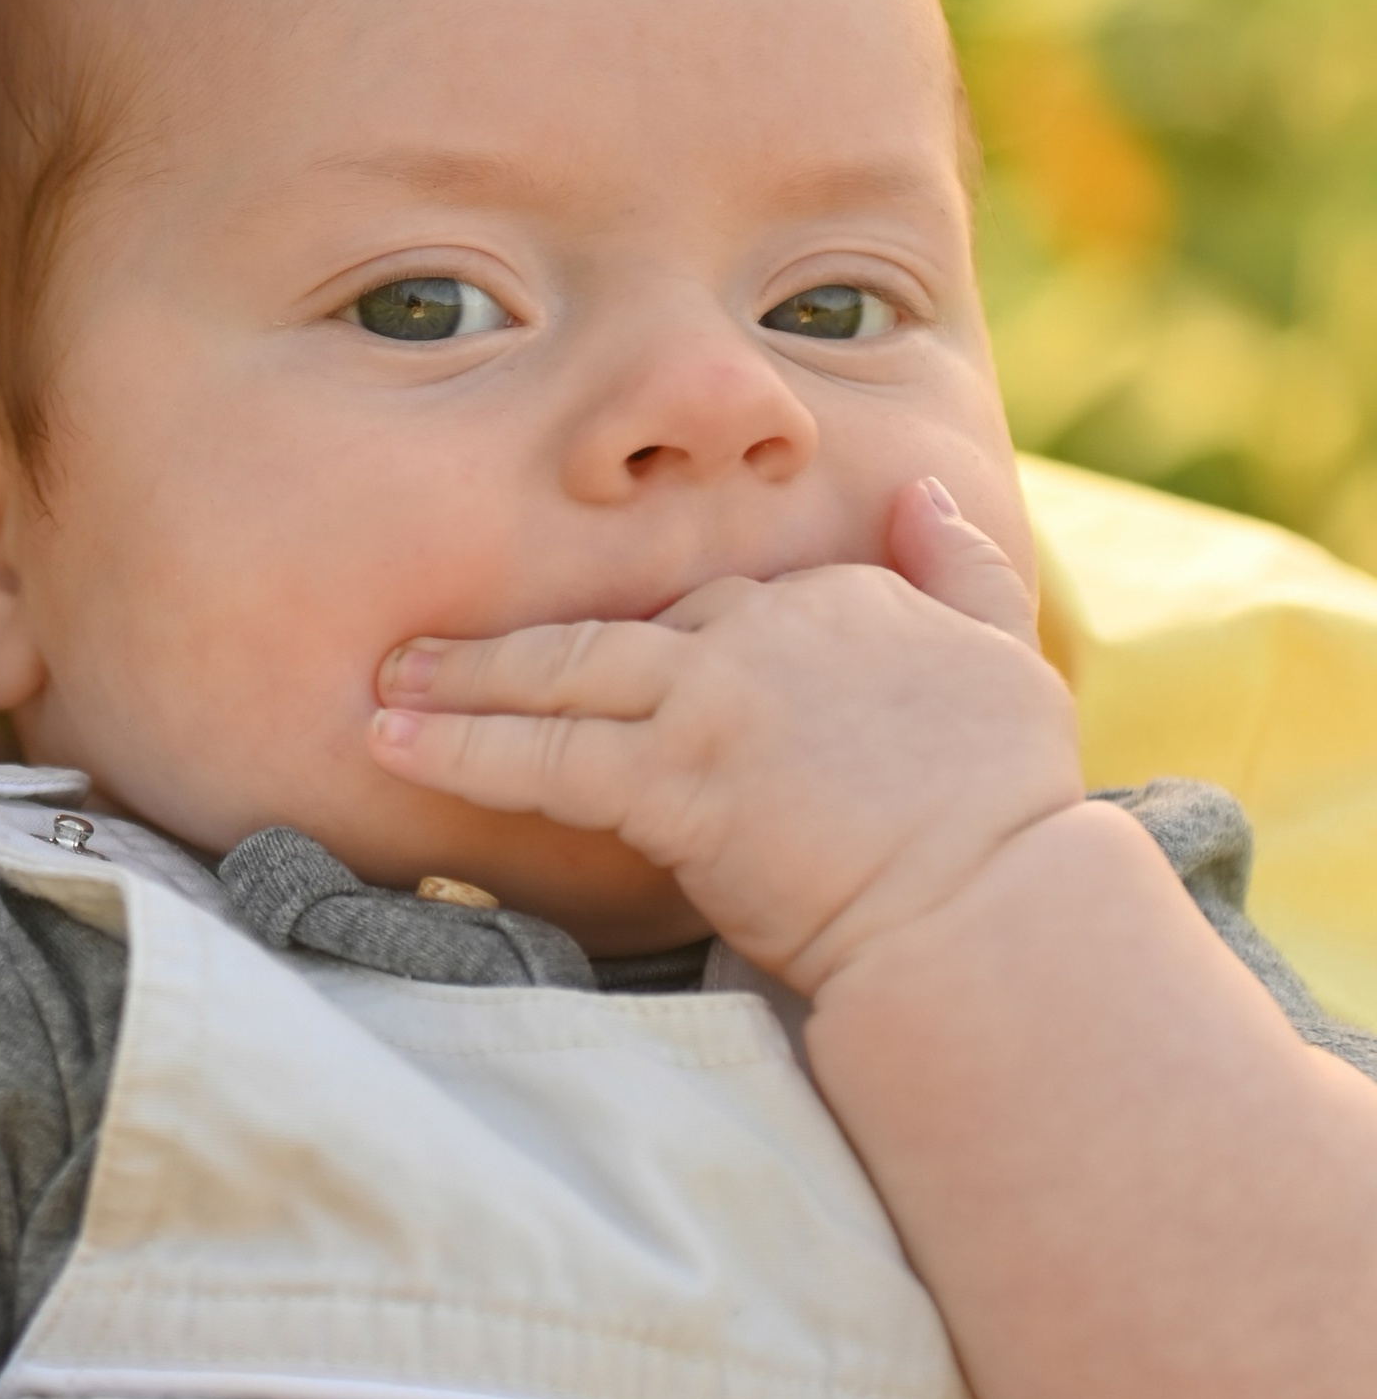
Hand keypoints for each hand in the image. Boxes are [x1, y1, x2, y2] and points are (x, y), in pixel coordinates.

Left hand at [368, 477, 1084, 993]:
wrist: (993, 908)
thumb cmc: (1010, 812)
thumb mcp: (1008, 659)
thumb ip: (963, 566)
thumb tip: (922, 490)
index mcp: (837, 595)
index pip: (711, 604)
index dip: (644, 646)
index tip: (583, 668)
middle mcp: (765, 623)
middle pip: (616, 626)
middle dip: (514, 644)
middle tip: (425, 654)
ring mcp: (713, 694)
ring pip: (561, 673)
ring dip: (462, 681)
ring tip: (388, 688)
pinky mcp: (676, 776)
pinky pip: (545, 755)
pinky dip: (461, 748)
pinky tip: (396, 748)